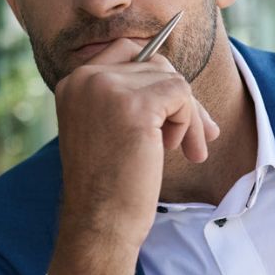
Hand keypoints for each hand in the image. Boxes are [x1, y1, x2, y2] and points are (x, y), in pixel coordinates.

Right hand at [46, 38, 218, 274]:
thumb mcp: (110, 129)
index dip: (158, 76)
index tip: (177, 109)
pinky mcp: (135, 105)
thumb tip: (180, 83)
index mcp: (74, 82)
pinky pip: (181, 95)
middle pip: (156, 64)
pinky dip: (188, 122)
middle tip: (199, 137)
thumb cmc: (110, 185)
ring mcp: (107, 88)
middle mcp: (86, 78)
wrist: (100, 223)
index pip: (128, 51)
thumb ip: (133, 99)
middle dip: (182, 100)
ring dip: (188, 116)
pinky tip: (174, 150)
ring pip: (173, 80)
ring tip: (184, 149)